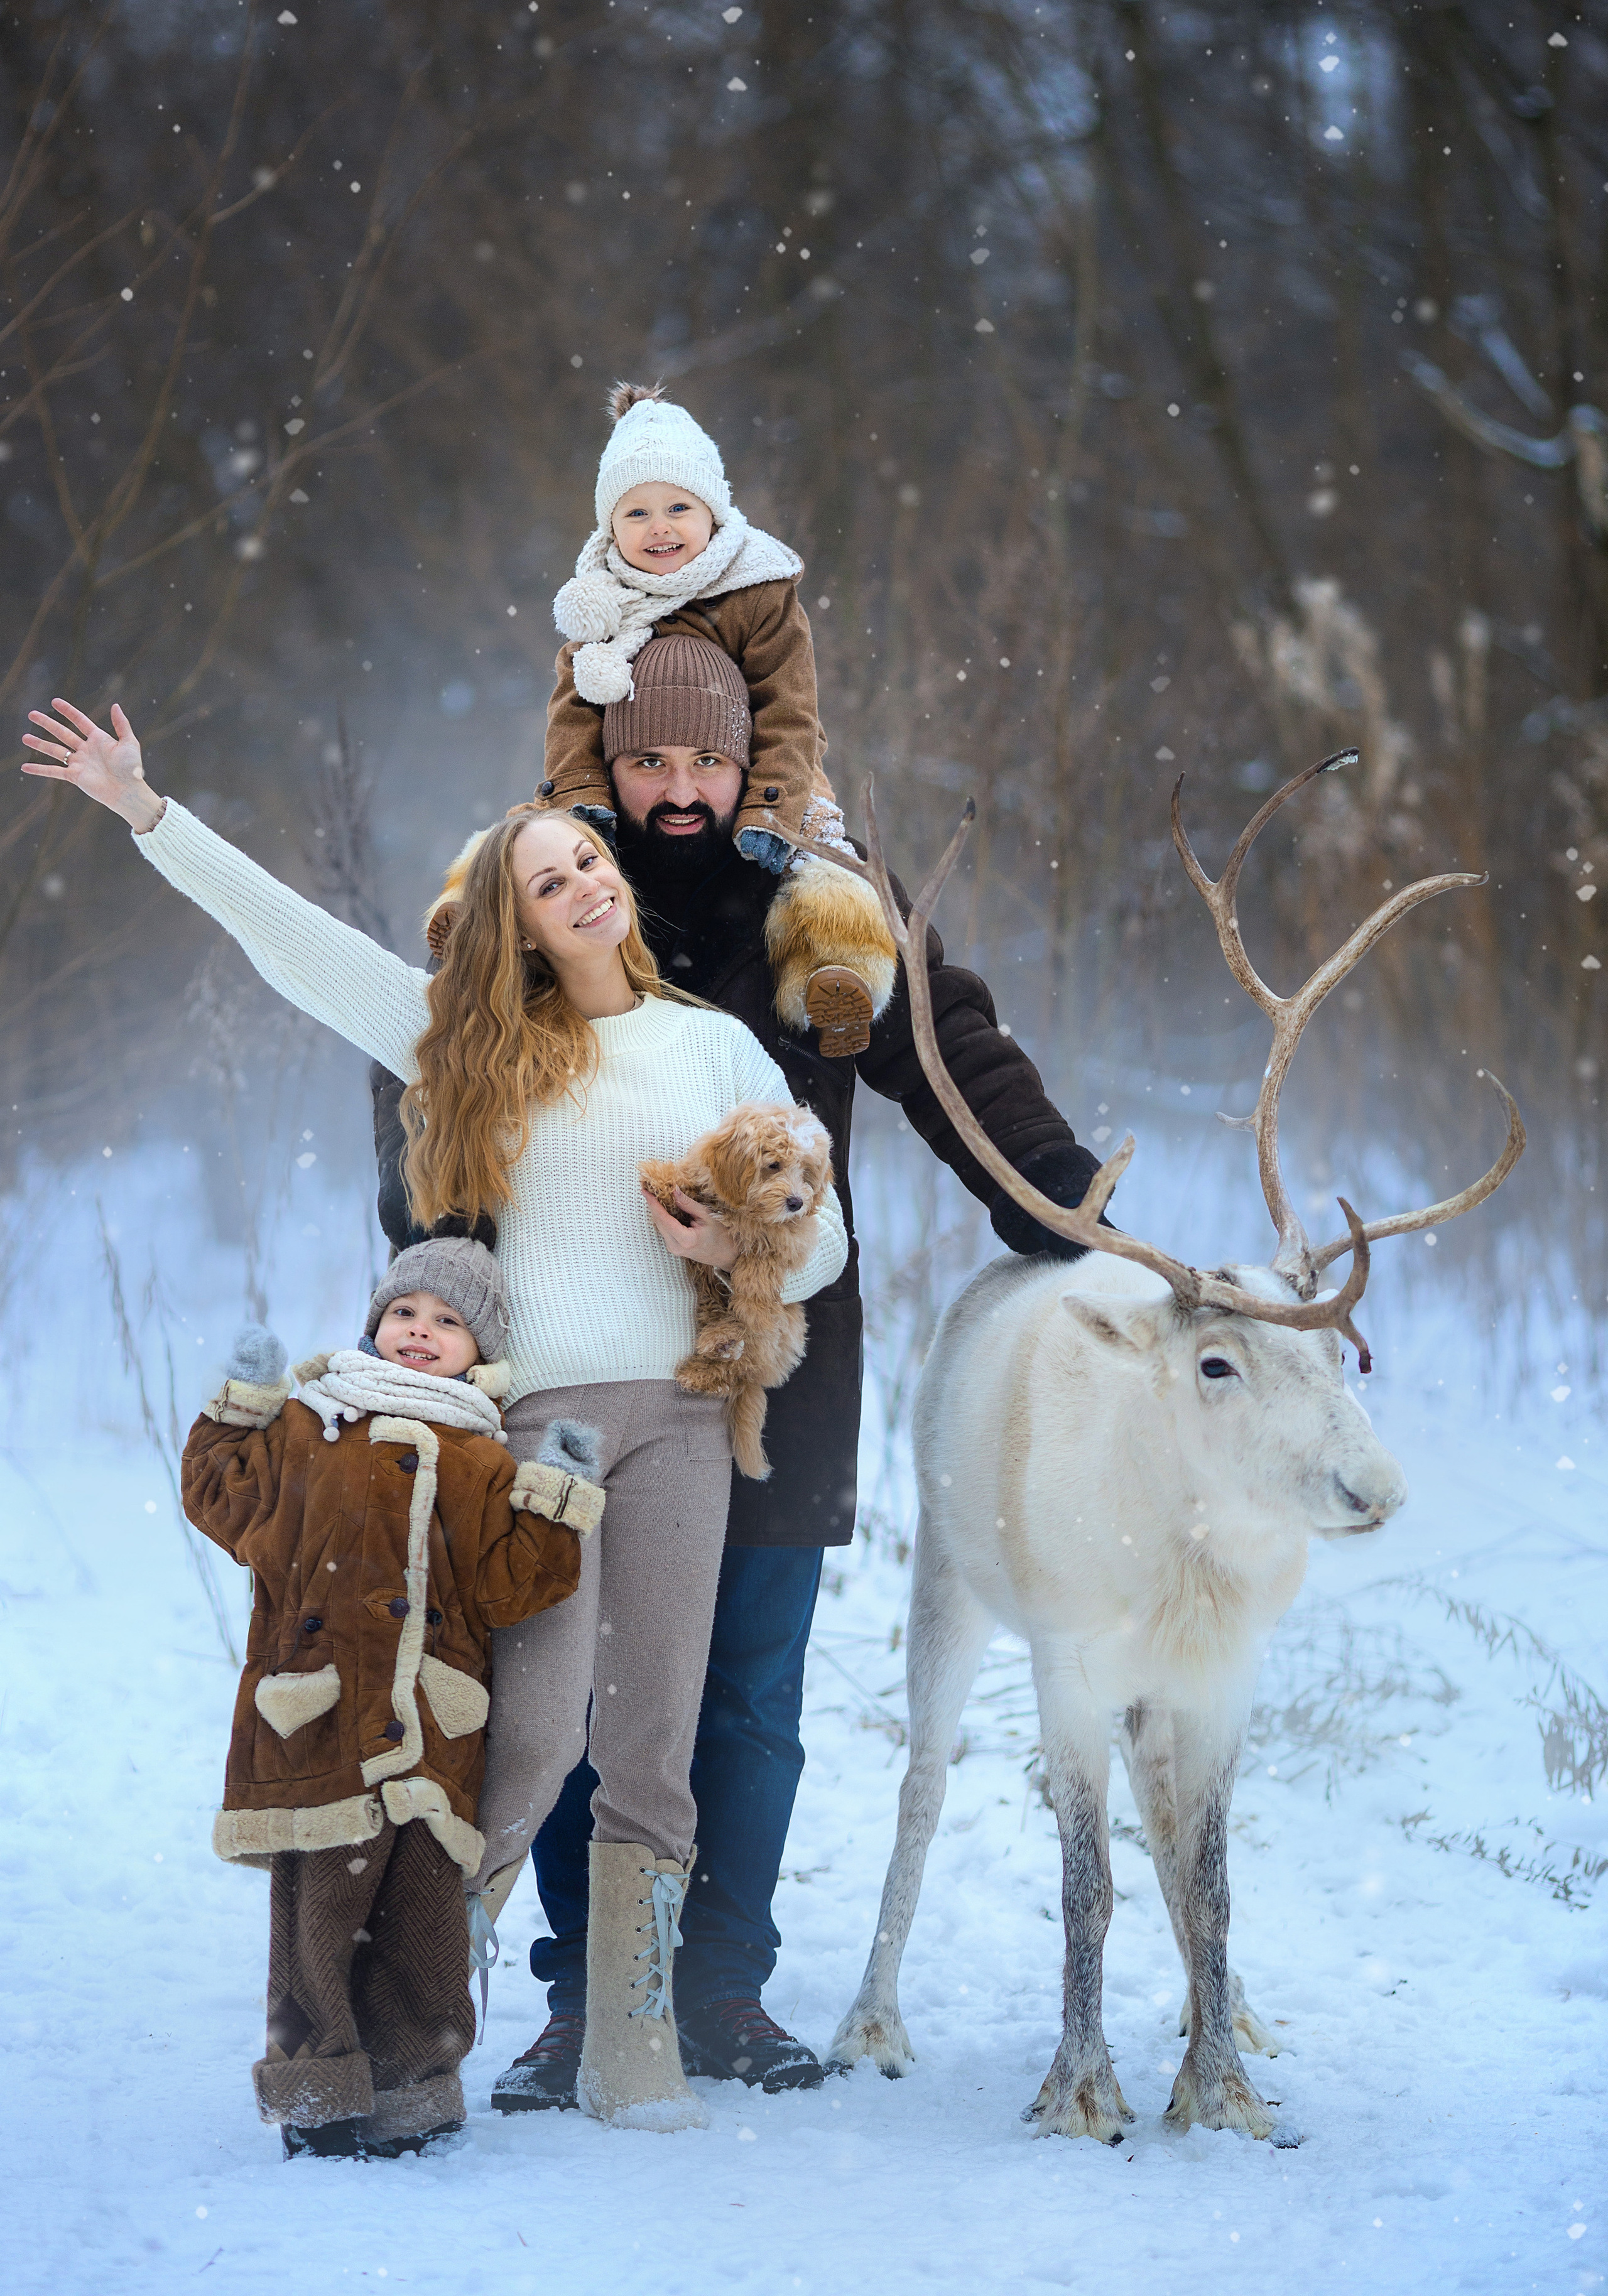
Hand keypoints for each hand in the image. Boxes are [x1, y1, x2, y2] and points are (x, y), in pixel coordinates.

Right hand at [22, 699, 164, 830]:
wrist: (128, 791)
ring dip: (39, 744)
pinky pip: (53, 771)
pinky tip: (25, 767)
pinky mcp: (75, 776)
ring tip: (24, 737)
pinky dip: (39, 769)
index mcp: (98, 739)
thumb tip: (115, 705)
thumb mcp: (129, 742)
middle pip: (62, 733)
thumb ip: (121, 724)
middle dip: (47, 723)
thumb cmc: (131, 768)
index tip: (54, 701)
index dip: (68, 711)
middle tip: (31, 714)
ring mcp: (79, 763)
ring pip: (55, 750)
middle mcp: (86, 750)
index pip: (79, 721)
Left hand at [641, 1182, 738, 1271]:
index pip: (663, 1219)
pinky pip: (665, 1230)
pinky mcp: (673, 1248)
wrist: (725, 1255)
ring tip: (655, 1195)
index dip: (653, 1204)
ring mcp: (673, 1249)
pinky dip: (663, 1218)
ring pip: (660, 1226)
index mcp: (685, 1240)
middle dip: (653, 1205)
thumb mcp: (707, 1216)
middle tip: (649, 1189)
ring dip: (657, 1211)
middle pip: (658, 1222)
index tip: (645, 1191)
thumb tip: (674, 1191)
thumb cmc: (721, 1236)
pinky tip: (665, 1208)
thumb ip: (688, 1204)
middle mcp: (675, 1247)